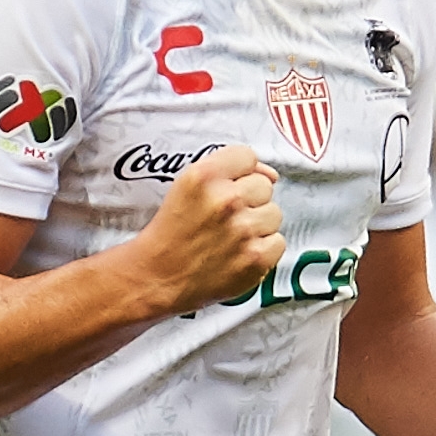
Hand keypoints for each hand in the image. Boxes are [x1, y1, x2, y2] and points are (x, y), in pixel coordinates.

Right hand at [118, 142, 284, 315]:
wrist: (156, 279)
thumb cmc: (169, 235)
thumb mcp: (184, 188)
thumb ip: (226, 171)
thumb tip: (270, 174)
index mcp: (204, 177)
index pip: (247, 156)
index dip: (238, 174)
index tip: (226, 189)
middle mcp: (226, 200)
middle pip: (264, 186)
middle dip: (248, 200)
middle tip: (223, 219)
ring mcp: (244, 231)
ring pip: (274, 213)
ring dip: (257, 225)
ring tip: (231, 238)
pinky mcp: (256, 258)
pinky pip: (278, 242)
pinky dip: (263, 250)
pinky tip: (239, 254)